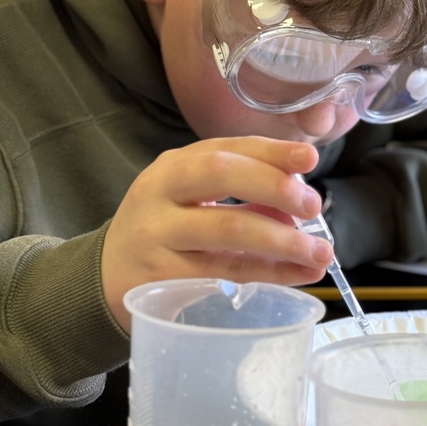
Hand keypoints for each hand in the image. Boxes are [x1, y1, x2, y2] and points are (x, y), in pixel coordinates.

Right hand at [101, 137, 332, 330]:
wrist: (106, 277)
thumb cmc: (163, 231)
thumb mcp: (191, 199)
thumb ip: (240, 193)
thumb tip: (298, 205)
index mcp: (173, 166)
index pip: (226, 147)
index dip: (271, 151)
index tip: (310, 158)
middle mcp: (161, 191)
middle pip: (221, 174)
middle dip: (275, 186)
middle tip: (313, 205)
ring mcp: (158, 235)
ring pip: (227, 228)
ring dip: (282, 240)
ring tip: (320, 253)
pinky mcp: (162, 278)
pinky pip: (226, 272)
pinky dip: (269, 273)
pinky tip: (297, 275)